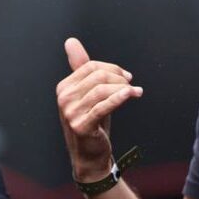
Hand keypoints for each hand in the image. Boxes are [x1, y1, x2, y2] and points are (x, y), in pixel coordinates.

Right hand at [56, 37, 142, 181]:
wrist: (90, 156)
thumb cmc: (92, 123)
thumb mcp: (88, 94)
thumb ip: (81, 68)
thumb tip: (70, 41)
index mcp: (64, 88)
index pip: (90, 67)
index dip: (112, 68)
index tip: (126, 77)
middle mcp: (63, 98)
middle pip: (97, 76)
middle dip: (118, 77)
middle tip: (131, 85)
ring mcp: (70, 113)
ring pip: (102, 90)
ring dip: (123, 89)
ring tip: (135, 92)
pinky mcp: (81, 126)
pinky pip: (103, 106)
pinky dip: (120, 98)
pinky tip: (132, 95)